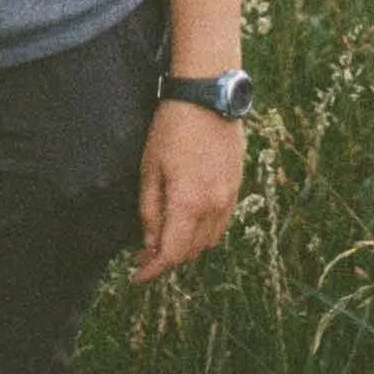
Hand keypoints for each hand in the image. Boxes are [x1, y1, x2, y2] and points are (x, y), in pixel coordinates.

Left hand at [130, 98, 244, 284]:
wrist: (209, 96)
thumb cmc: (173, 128)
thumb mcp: (150, 168)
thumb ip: (150, 210)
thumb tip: (149, 243)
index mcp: (188, 203)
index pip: (171, 255)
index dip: (152, 271)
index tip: (136, 277)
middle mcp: (214, 206)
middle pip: (191, 252)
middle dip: (167, 259)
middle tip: (144, 254)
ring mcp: (229, 197)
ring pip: (209, 241)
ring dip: (187, 246)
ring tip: (166, 236)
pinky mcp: (237, 186)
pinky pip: (221, 222)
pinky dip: (204, 230)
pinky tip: (188, 218)